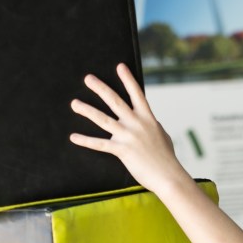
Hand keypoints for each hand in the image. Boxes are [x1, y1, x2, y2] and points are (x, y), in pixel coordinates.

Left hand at [69, 63, 185, 193]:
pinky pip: (100, 144)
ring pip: (103, 119)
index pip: (136, 94)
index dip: (128, 80)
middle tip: (88, 78)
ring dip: (87, 110)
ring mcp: (128, 136)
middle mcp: (137, 124)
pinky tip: (74, 137)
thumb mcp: (162, 135)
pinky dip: (86, 141)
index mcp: (148, 118)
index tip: (119, 66)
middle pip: (115, 101)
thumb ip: (152, 125)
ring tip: (75, 103)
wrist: (168, 176)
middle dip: (100, 88)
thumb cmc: (166, 158)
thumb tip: (148, 119)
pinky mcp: (122, 151)